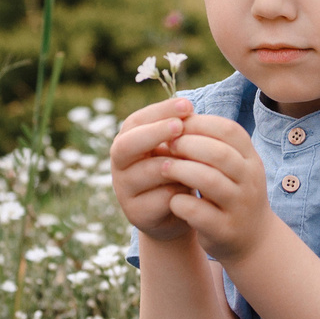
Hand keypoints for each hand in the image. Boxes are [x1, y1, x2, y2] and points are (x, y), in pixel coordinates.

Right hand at [111, 97, 200, 244]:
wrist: (177, 212)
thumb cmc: (177, 170)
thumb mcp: (176, 148)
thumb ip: (178, 130)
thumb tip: (187, 108)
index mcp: (127, 141)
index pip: (136, 121)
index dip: (160, 111)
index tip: (187, 105)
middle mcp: (119, 164)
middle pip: (127, 145)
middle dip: (155, 133)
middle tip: (180, 126)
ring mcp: (124, 190)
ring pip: (149, 171)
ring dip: (176, 164)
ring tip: (200, 161)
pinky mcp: (136, 213)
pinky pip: (162, 198)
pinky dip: (181, 191)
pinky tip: (196, 189)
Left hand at [156, 114, 276, 263]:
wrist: (253, 239)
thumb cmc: (232, 193)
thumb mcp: (231, 165)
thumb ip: (210, 143)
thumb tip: (176, 117)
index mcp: (251, 158)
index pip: (228, 130)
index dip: (199, 124)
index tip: (175, 124)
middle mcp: (251, 180)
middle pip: (219, 153)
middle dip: (187, 145)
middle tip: (166, 145)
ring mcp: (240, 206)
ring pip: (210, 180)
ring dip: (181, 170)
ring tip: (163, 168)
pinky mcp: (225, 230)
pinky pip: (199, 212)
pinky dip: (181, 202)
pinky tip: (172, 199)